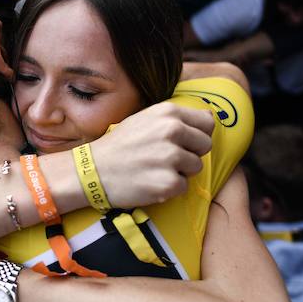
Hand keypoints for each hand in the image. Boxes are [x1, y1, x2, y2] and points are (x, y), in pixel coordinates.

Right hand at [90, 102, 214, 207]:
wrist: (92, 170)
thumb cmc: (120, 145)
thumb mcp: (145, 119)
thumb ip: (176, 118)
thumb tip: (210, 116)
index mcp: (168, 113)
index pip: (207, 122)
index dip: (197, 134)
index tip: (182, 142)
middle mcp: (172, 131)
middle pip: (205, 145)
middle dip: (190, 153)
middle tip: (165, 158)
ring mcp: (170, 157)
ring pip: (196, 167)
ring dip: (180, 171)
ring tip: (155, 169)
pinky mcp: (168, 183)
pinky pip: (184, 187)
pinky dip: (170, 188)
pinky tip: (150, 182)